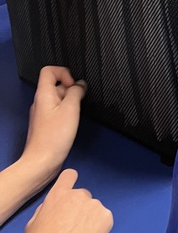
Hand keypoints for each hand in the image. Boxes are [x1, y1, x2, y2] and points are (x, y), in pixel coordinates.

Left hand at [22, 67, 86, 187]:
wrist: (42, 162)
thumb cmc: (54, 137)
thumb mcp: (71, 109)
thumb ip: (77, 92)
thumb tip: (81, 84)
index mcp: (43, 94)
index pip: (49, 70)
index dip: (64, 72)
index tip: (74, 85)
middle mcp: (41, 102)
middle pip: (57, 84)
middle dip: (71, 89)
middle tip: (78, 102)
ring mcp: (43, 114)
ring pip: (59, 98)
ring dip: (70, 103)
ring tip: (75, 115)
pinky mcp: (46, 125)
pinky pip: (58, 111)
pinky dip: (67, 113)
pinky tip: (71, 124)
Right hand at [22, 169, 112, 232]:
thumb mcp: (33, 225)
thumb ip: (46, 209)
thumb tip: (54, 207)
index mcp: (58, 195)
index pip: (69, 175)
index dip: (70, 184)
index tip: (70, 196)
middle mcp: (78, 195)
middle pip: (83, 196)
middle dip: (80, 208)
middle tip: (73, 229)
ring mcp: (94, 206)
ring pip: (94, 209)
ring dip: (90, 219)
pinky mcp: (107, 218)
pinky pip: (105, 219)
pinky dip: (100, 228)